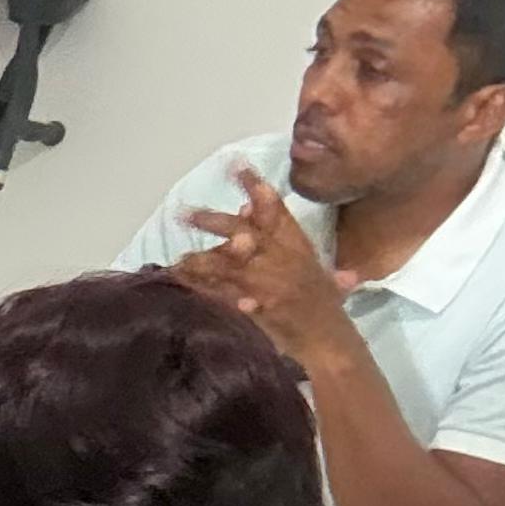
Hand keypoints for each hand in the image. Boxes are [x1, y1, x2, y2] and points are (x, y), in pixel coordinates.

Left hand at [171, 167, 358, 362]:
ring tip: (176, 261)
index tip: (236, 166)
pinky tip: (184, 286)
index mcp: (296, 244)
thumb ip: (279, 234)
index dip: (255, 186)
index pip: (275, 208)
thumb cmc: (321, 302)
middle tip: (184, 213)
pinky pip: (222, 296)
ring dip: (199, 261)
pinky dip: (204, 291)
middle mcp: (281, 258)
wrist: (328, 339)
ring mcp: (268, 282)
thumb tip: (245, 209)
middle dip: (214, 222)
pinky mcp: (258, 307)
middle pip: (243, 232)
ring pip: (225, 265)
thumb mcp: (307, 262)